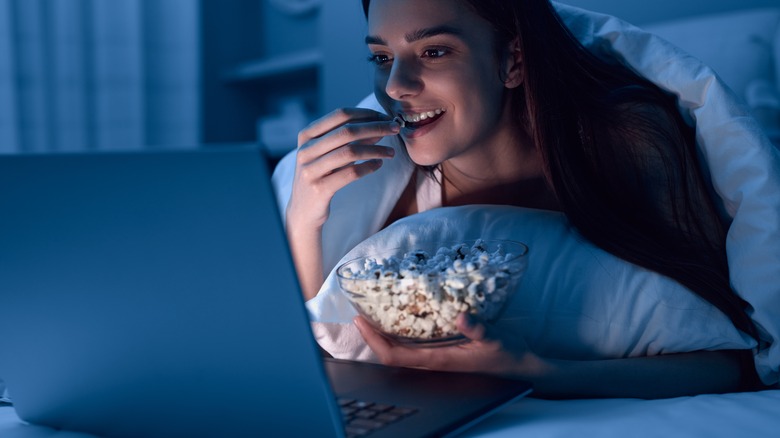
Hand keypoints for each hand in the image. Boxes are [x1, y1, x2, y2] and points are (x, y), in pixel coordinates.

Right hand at [287, 108, 398, 229]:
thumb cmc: (321, 176)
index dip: (366, 114)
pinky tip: (379, 165)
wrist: (303, 210)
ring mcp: (310, 170)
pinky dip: (369, 167)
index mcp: (307, 135)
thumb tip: (379, 124)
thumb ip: (350, 139)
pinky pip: (351, 174)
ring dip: (376, 149)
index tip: (385, 117)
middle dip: (376, 127)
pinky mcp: (320, 189)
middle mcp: (306, 150)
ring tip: (391, 152)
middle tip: (395, 129)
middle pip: (347, 131)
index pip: (340, 115)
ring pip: (350, 152)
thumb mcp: (330, 154)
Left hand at [354, 313, 544, 377]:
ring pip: (400, 351)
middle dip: (372, 336)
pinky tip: (398, 319)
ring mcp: (437, 358)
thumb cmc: (507, 354)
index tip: (361, 322)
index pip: (395, 355)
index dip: (375, 340)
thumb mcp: (495, 338)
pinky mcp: (443, 352)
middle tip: (359, 314)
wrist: (520, 366)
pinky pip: (413, 346)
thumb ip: (478, 328)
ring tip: (372, 314)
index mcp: (439, 360)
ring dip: (383, 335)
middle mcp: (433, 361)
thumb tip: (461, 316)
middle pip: (391, 354)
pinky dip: (399, 334)